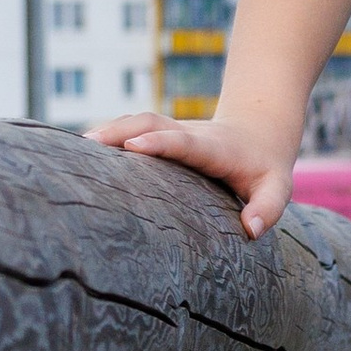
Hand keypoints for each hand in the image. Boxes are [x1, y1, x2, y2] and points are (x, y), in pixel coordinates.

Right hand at [87, 110, 296, 237]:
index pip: (184, 142)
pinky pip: (132, 127)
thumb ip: (267, 208)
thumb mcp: (278, 188)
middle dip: (121, 131)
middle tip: (88, 147)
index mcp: (214, 147)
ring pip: (137, 120)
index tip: (134, 146)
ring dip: (108, 130)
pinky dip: (108, 134)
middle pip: (151, 122)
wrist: (260, 130)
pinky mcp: (161, 131)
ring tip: (73, 148)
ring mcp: (173, 129)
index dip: (160, 142)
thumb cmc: (266, 167)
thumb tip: (249, 230)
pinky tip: (80, 150)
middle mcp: (189, 132)